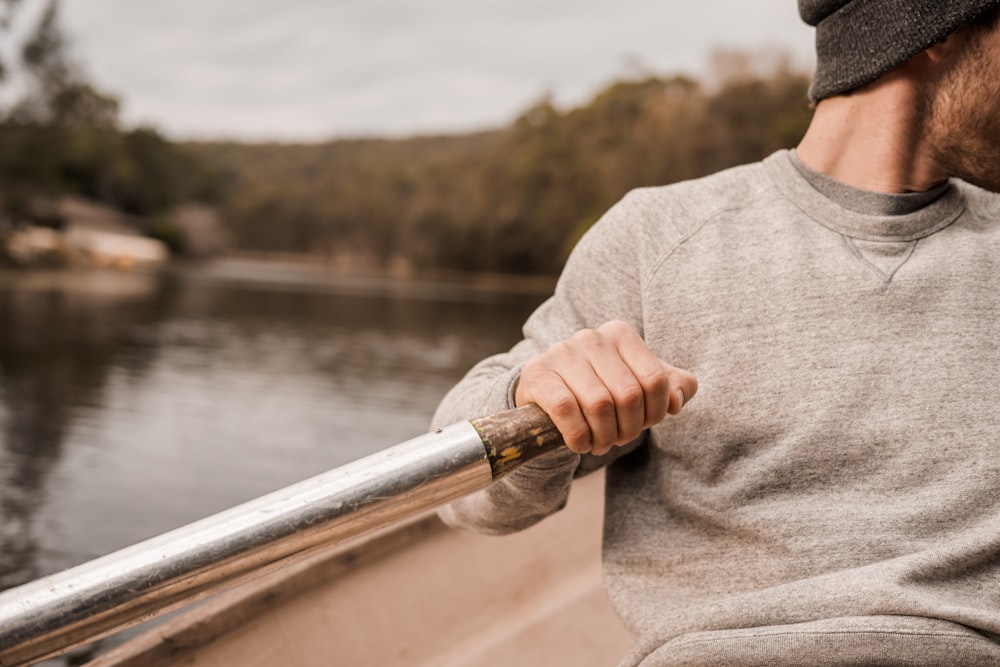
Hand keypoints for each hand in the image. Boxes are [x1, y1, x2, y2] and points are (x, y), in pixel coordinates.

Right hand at [514, 320, 697, 455]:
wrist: (546, 393)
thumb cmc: (600, 388)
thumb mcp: (639, 383)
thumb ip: (672, 386)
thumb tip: (675, 402)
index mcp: (621, 334)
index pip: (655, 379)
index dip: (654, 412)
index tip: (643, 424)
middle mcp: (592, 337)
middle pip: (628, 395)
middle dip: (628, 429)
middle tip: (618, 439)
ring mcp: (562, 353)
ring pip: (598, 404)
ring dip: (603, 436)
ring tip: (599, 443)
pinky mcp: (538, 374)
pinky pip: (566, 410)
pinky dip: (578, 436)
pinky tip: (579, 443)